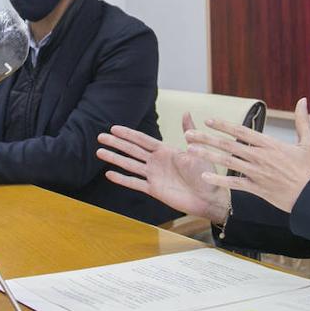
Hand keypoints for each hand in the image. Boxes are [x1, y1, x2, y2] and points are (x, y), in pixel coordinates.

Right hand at [97, 112, 229, 222]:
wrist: (209, 198)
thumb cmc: (206, 173)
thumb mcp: (197, 150)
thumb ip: (188, 132)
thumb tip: (185, 112)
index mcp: (166, 151)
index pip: (143, 140)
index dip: (128, 134)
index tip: (114, 128)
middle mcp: (157, 162)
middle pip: (132, 150)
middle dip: (116, 143)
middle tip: (100, 136)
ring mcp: (154, 176)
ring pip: (130, 165)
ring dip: (115, 158)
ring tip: (99, 152)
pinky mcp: (154, 190)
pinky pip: (135, 183)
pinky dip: (122, 179)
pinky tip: (109, 174)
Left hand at [189, 97, 309, 213]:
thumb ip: (302, 121)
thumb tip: (303, 100)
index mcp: (271, 145)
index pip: (242, 132)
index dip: (224, 125)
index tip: (208, 120)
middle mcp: (260, 158)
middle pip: (228, 145)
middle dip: (206, 139)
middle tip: (189, 134)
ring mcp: (257, 174)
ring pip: (227, 162)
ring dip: (207, 156)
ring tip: (190, 151)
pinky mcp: (257, 189)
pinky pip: (234, 184)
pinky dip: (219, 180)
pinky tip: (205, 177)